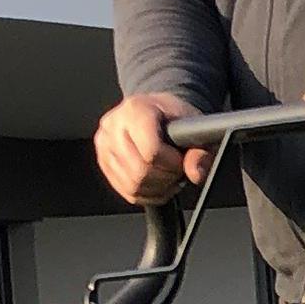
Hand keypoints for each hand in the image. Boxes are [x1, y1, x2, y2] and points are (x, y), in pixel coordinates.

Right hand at [96, 93, 210, 206]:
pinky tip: (158, 182)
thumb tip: (196, 173)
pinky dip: (147, 194)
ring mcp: (104, 144)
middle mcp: (114, 125)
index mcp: (136, 109)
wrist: (158, 113)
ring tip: (168, 175)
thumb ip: (201, 151)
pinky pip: (127, 192)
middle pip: (140, 172)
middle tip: (176, 170)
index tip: (180, 159)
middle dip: (165, 178)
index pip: (151, 151)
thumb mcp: (196, 128)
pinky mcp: (103, 162)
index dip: (172, 163)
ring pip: (133, 185)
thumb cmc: (175, 119)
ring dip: (157, 188)